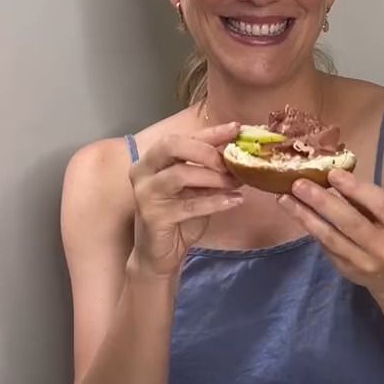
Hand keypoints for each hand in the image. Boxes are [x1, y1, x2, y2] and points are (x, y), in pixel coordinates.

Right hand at [129, 123, 241, 277]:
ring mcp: (145, 193)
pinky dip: (215, 202)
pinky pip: (188, 205)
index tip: (236, 128)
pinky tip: (234, 201)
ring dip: (213, 177)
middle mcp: (143, 171)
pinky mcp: (153, 216)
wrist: (158, 255)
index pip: (182, 137)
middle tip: (231, 162)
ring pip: (181, 174)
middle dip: (206, 151)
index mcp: (153, 159)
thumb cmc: (177, 218)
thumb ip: (209, 171)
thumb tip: (240, 155)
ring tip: (236, 183)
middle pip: (172, 146)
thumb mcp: (196, 189)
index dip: (210, 132)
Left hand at [278, 168, 383, 298]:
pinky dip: (311, 229)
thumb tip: (333, 177)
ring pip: (331, 238)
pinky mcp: (347, 271)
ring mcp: (364, 263)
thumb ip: (370, 201)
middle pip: (350, 222)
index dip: (355, 188)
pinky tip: (297, 214)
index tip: (332, 173)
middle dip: (322, 202)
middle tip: (298, 184)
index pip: (380, 204)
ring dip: (306, 217)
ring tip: (286, 199)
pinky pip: (326, 247)